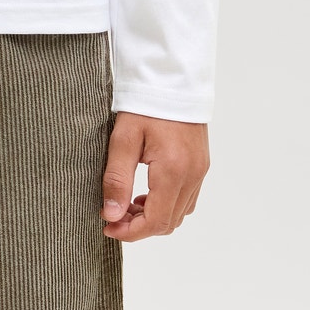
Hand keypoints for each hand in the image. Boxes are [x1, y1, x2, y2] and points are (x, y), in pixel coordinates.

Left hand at [100, 112, 209, 241]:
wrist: (172, 76)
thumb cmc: (145, 104)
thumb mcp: (123, 139)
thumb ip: (117, 179)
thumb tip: (112, 215)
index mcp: (173, 170)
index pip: (156, 221)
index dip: (131, 232)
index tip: (108, 227)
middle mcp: (192, 175)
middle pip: (169, 223)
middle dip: (140, 227)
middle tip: (113, 215)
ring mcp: (200, 171)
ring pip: (180, 213)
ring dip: (154, 217)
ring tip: (127, 203)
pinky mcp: (201, 164)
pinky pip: (187, 198)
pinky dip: (167, 204)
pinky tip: (147, 192)